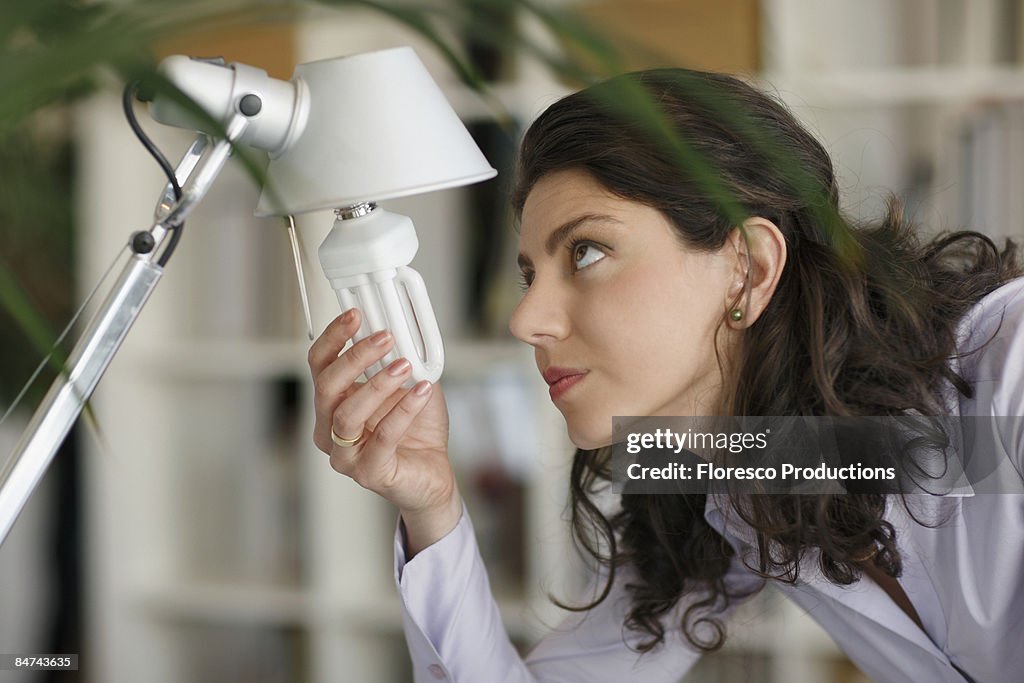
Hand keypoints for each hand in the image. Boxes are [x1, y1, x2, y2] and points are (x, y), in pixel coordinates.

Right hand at [308, 308, 461, 551]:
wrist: (433, 474)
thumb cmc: (416, 430)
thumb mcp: (410, 383)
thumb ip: (402, 356)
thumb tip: (406, 319)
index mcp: (331, 404)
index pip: (319, 365)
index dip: (333, 337)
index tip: (355, 315)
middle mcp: (329, 429)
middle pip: (326, 386)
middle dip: (354, 356)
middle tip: (384, 337)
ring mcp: (345, 455)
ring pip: (347, 414)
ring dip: (377, 384)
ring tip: (404, 366)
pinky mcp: (369, 473)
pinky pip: (382, 437)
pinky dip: (403, 410)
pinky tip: (422, 392)